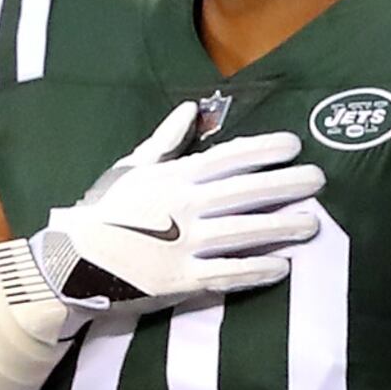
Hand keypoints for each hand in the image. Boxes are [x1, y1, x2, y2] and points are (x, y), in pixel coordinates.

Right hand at [3, 102, 324, 335]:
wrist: (71, 260)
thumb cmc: (106, 210)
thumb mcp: (131, 168)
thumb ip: (165, 140)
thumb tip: (191, 110)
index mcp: (173, 177)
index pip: (227, 158)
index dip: (263, 150)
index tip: (294, 145)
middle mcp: (183, 208)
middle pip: (245, 193)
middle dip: (286, 185)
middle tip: (319, 179)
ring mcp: (184, 245)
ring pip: (244, 234)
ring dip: (282, 227)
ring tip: (314, 223)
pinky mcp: (182, 280)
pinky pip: (228, 274)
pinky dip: (257, 270)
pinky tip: (284, 266)